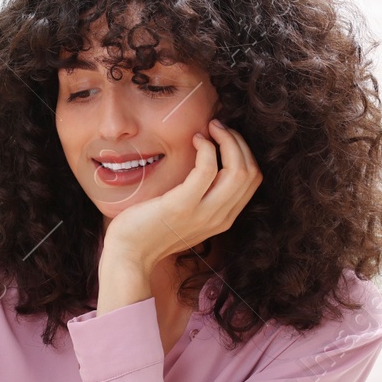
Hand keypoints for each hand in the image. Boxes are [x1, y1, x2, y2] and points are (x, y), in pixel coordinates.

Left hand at [103, 119, 261, 273]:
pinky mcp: (181, 206)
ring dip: (228, 140)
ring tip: (209, 128)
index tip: (224, 137)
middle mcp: (219, 218)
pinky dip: (206, 148)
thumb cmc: (151, 230)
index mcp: (223, 219)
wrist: (128, 255)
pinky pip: (208, 169)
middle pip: (250, 172)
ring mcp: (203, 214)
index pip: (252, 180)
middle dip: (238, 142)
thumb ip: (203, 197)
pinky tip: (194, 139)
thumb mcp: (186, 215)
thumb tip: (210, 164)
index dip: (243, 152)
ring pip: (238, 170)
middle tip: (217, 126)